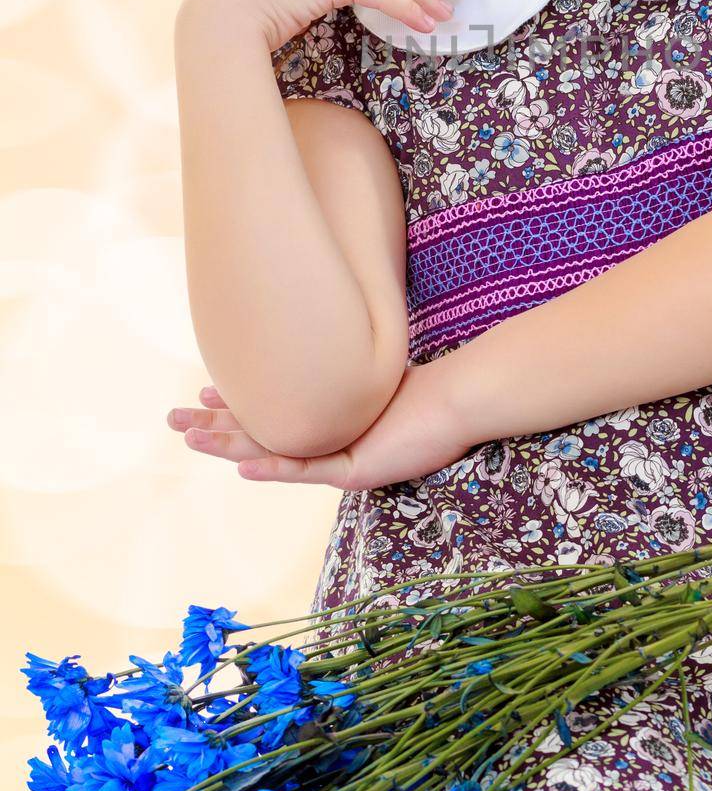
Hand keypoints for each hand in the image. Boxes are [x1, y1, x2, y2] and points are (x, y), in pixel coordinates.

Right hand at [166, 362, 473, 488]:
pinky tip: (244, 462)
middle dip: (214, 428)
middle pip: (259, 437)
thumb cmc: (422, 381)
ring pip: (272, 454)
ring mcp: (340, 460)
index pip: (270, 415)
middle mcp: (328, 444)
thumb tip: (314, 319)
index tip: (200, 388)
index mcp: (326, 424)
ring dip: (229, 447)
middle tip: (172, 420)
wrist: (459, 399)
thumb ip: (340, 354)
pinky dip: (275, 464)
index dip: (234, 406)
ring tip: (191, 436)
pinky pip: (307, 469)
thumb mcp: (368, 364)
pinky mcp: (358, 471)